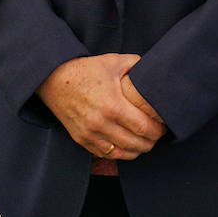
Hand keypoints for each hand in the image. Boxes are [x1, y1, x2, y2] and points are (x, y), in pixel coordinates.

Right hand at [37, 54, 166, 159]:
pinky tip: (127, 146)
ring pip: (122, 153)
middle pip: (136, 144)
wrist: (54, 79)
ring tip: (145, 141)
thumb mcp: (114, 61)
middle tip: (157, 135)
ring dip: (137, 150)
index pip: (144, 127)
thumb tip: (154, 69)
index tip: (163, 126)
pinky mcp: (81, 139)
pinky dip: (119, 153)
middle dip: (151, 142)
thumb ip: (136, 64)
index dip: (158, 130)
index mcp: (113, 105)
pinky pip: (106, 154)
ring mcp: (90, 134)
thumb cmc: (86, 70)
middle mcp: (101, 123)